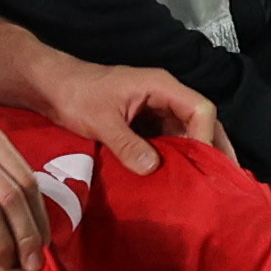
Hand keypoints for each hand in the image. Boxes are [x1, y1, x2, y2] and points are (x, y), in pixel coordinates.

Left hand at [33, 60, 218, 174]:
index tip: (200, 163)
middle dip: (211, 148)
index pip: (201, 109)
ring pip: (184, 132)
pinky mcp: (142, 121)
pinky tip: (173, 178)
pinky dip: (171, 157)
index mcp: (161, 86)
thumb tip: (152, 169)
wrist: (49, 85)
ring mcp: (153, 108)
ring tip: (202, 184)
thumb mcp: (100, 121)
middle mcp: (164, 95)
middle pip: (199, 121)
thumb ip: (126, 144)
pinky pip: (165, 139)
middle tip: (221, 180)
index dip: (205, 137)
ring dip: (191, 155)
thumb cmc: (75, 94)